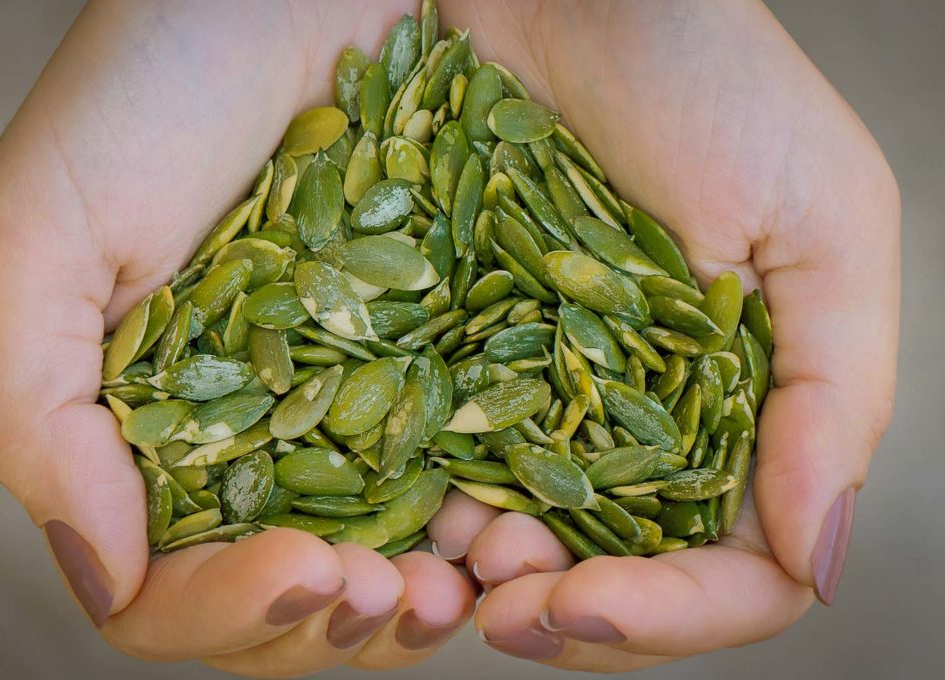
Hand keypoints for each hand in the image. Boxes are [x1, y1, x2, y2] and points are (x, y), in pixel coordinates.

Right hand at [0, 1, 475, 675]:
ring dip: (415, 603)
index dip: (227, 606)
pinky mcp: (446, 358)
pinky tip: (508, 523)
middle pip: (284, 594)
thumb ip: (38, 413)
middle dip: (332, 620)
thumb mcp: (45, 233)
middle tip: (387, 597)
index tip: (301, 567)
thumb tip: (97, 564)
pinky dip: (486, 523)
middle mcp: (255, 431)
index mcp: (152, 427)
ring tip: (458, 586)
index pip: (168, 584)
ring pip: (383, 561)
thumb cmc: (162, 79)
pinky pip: (468, 475)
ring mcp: (358, 402)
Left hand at [426, 0, 898, 669]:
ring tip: (456, 560)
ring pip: (542, 535)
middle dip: (571, 610)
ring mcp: (565, 391)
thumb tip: (821, 556)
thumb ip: (838, 393)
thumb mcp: (821, 220)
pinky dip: (445, 498)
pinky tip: (420, 502)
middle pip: (631, 572)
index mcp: (757, 406)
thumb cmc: (710, 82)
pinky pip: (464, 457)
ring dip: (497, 572)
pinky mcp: (484, 351)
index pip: (739, 568)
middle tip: (504, 604)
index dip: (672, 613)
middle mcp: (661, 417)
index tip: (588, 606)